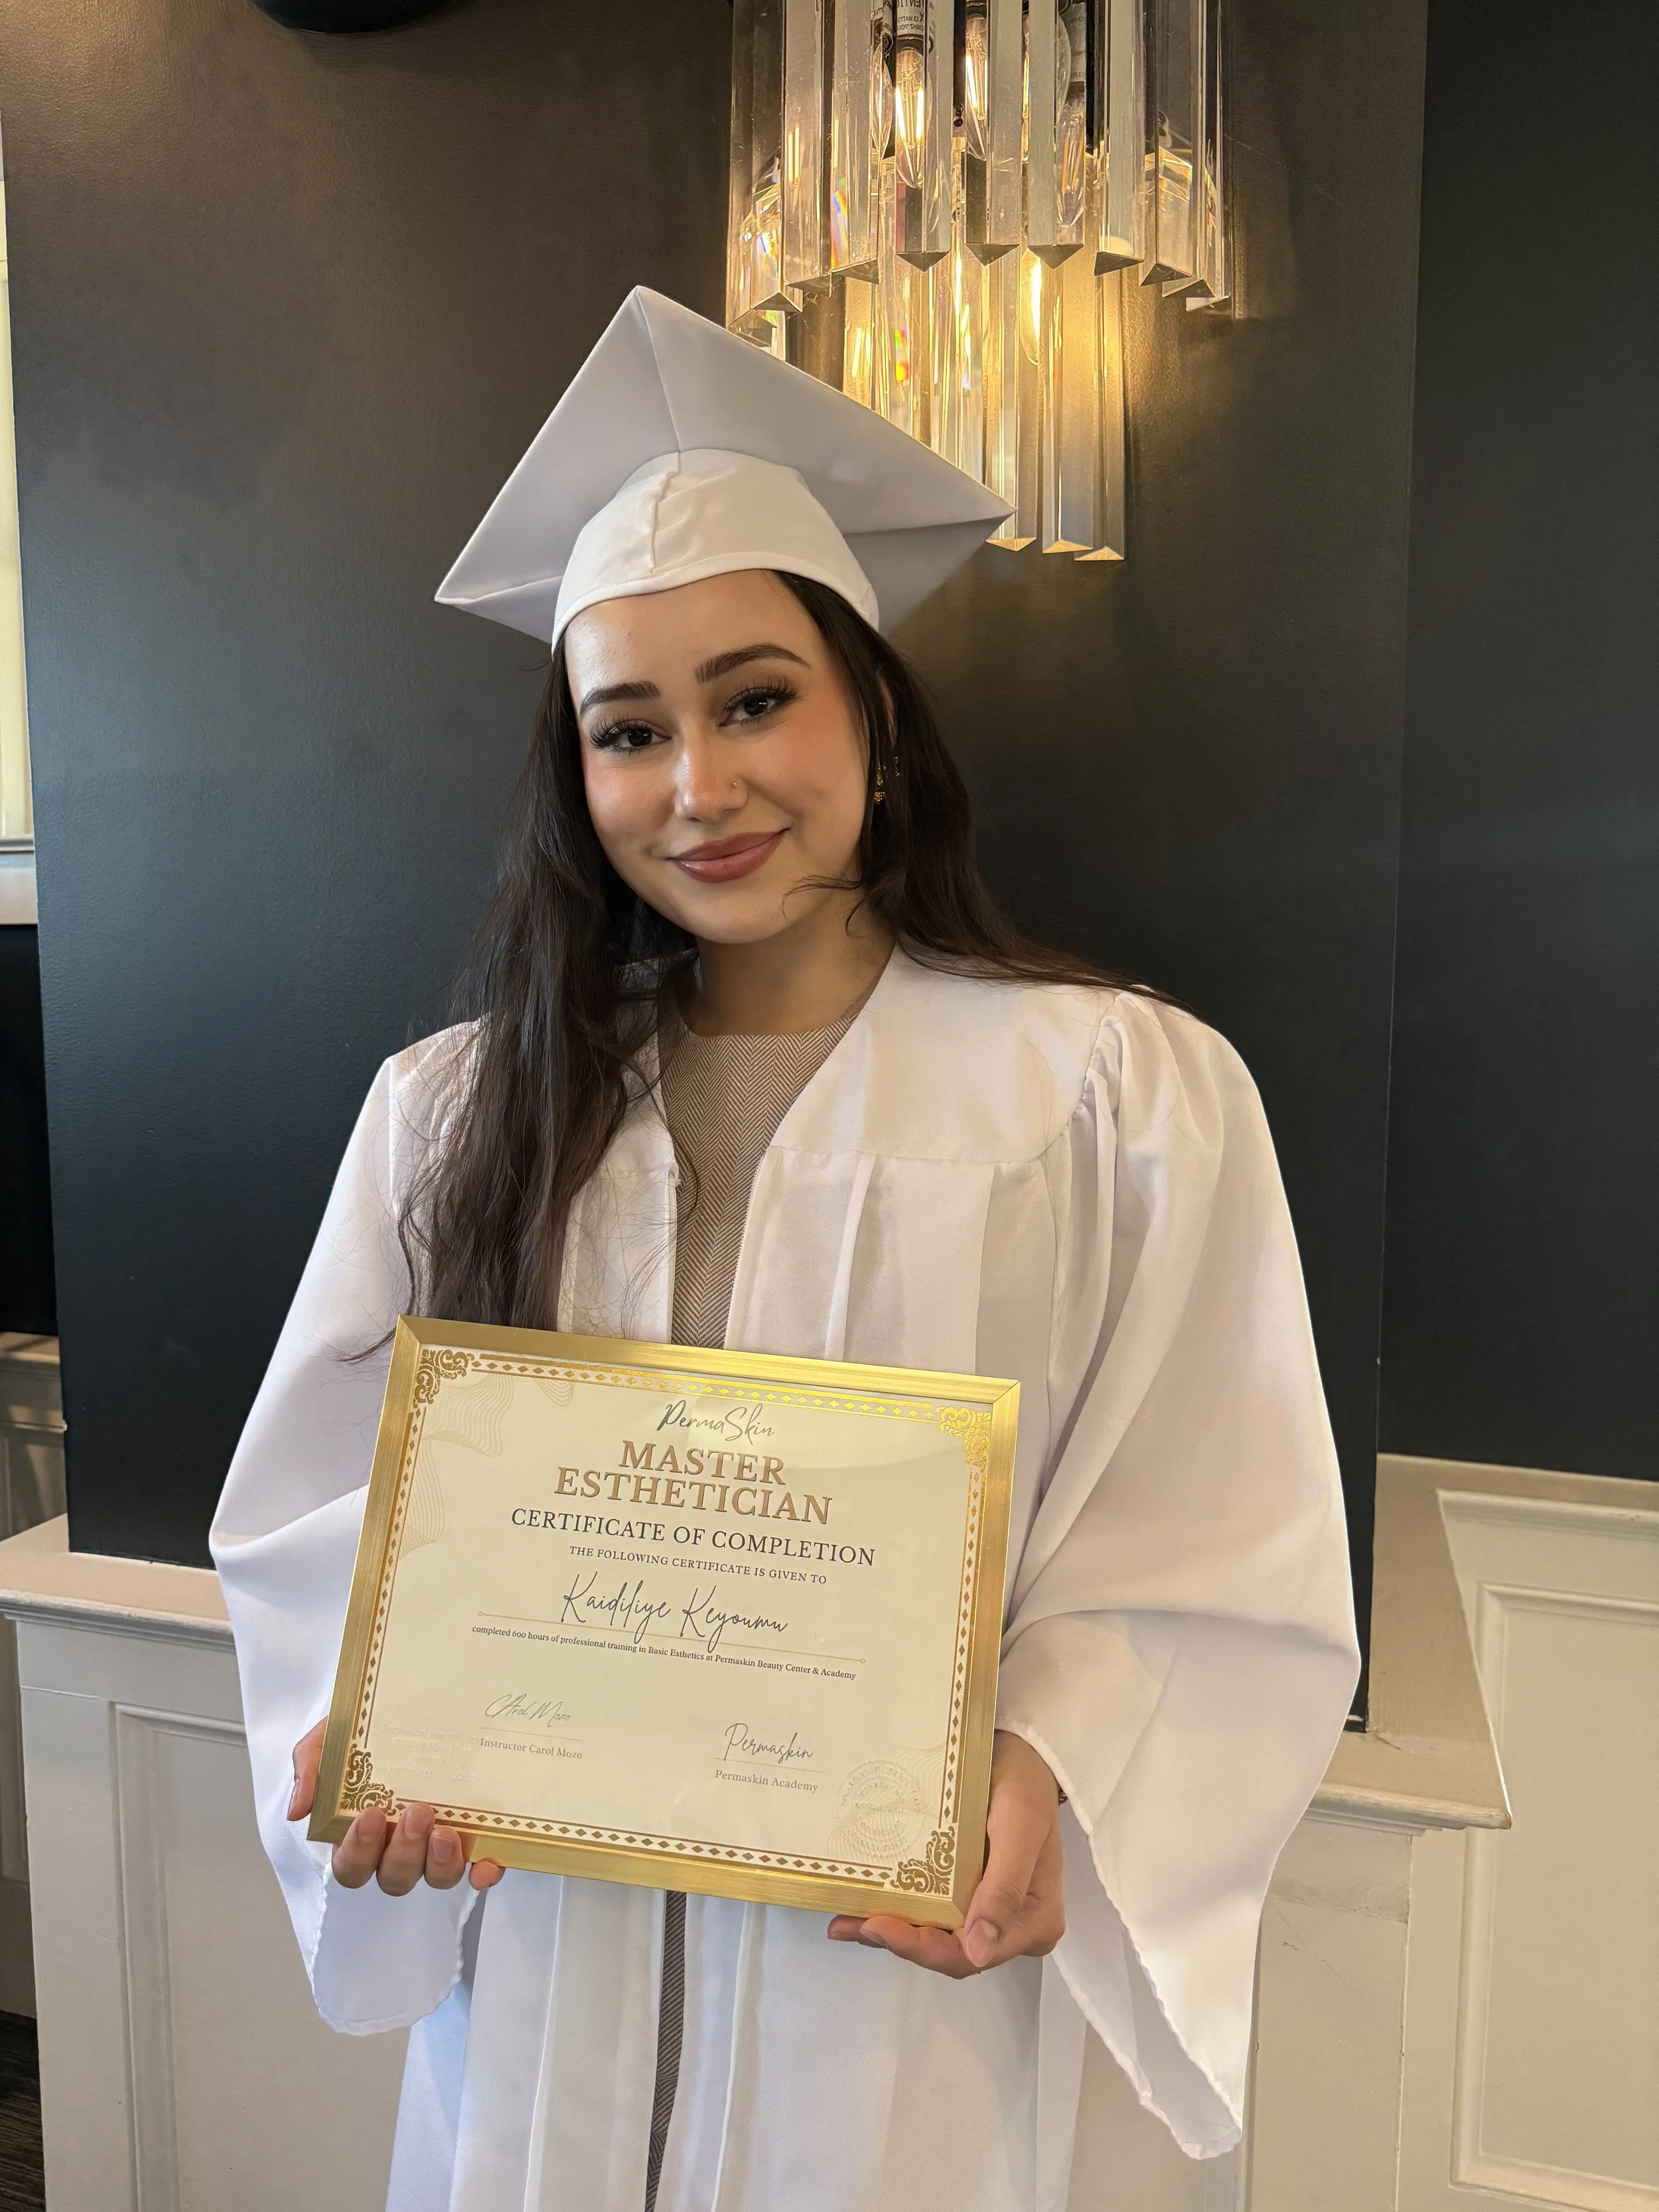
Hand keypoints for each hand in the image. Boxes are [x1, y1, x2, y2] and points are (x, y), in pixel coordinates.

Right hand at [287, 1721, 503, 1895]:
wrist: (420, 1690)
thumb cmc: (370, 1724)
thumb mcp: (335, 1732)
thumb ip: (312, 1764)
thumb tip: (298, 1810)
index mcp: (362, 1831)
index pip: (352, 1865)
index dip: (358, 1851)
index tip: (369, 1814)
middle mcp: (400, 1845)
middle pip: (394, 1877)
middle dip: (403, 1852)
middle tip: (417, 1811)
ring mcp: (439, 1844)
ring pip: (435, 1878)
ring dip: (439, 1864)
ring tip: (446, 1830)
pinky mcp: (478, 1837)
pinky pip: (482, 1866)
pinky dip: (485, 1871)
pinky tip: (487, 1864)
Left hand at [826, 1731, 1063, 1976]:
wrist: (1021, 1754)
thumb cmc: (1024, 1785)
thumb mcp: (1020, 1827)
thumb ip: (1005, 1889)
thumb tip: (979, 1953)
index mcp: (1033, 1923)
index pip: (971, 1956)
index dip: (923, 1949)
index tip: (878, 1926)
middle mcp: (1010, 1929)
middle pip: (949, 1953)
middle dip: (900, 1942)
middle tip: (848, 1923)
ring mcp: (987, 1913)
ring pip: (936, 1938)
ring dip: (892, 1932)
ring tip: (844, 1921)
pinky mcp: (968, 1895)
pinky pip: (934, 1915)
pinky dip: (900, 1915)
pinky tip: (863, 1908)